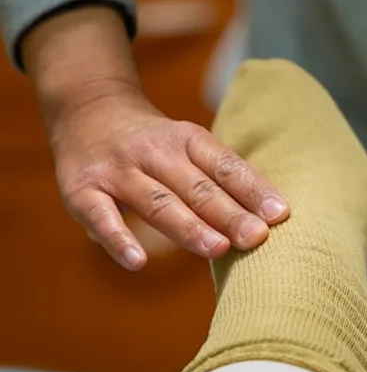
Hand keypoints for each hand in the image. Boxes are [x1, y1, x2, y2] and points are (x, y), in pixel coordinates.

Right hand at [48, 88, 289, 269]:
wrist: (86, 109)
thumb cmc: (155, 142)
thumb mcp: (189, 145)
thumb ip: (220, 177)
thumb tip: (270, 215)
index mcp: (188, 139)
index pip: (226, 166)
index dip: (253, 189)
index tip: (279, 214)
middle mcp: (154, 152)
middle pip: (197, 187)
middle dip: (229, 213)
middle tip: (256, 237)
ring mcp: (117, 171)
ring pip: (158, 202)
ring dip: (189, 227)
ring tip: (218, 249)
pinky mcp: (82, 190)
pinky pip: (101, 216)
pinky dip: (119, 240)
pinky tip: (139, 262)